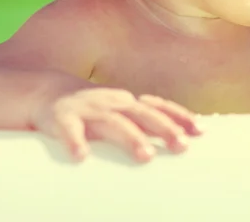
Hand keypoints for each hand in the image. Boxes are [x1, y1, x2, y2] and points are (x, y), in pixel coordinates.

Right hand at [32, 88, 202, 161]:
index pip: (159, 107)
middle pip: (142, 114)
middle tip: (182, 145)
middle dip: (164, 129)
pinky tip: (81, 157)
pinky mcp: (62, 117)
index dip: (179, 117)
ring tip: (147, 156)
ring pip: (112, 122)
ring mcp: (88, 109)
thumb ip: (143, 123)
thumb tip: (178, 138)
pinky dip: (75, 142)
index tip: (200, 131)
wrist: (49, 92)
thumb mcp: (119, 112)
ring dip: (131, 138)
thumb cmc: (94, 109)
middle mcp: (113, 102)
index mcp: (128, 102)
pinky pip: (69, 129)